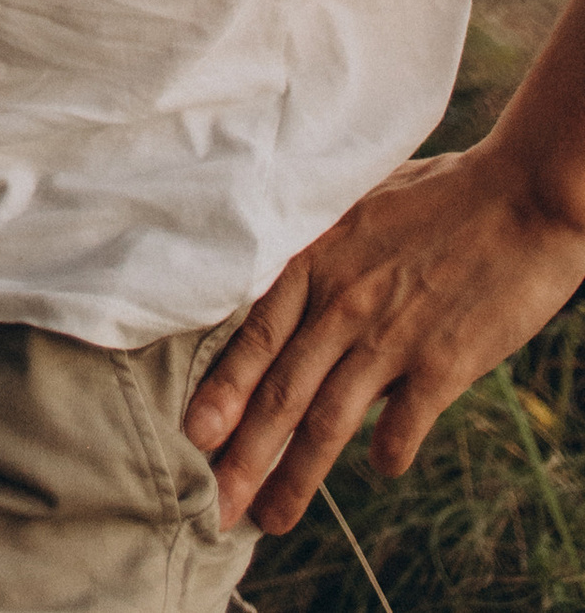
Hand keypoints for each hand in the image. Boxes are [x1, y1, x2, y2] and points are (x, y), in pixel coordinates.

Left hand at [186, 138, 584, 531]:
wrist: (522, 194)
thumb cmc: (437, 194)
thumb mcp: (357, 208)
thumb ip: (321, 256)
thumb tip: (287, 299)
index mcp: (316, 259)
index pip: (253, 336)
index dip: (221, 390)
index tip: (191, 434)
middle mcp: (343, 303)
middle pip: (281, 392)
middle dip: (243, 455)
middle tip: (214, 507)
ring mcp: (391, 337)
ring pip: (329, 422)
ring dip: (298, 477)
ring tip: (272, 518)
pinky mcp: (443, 364)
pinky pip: (402, 424)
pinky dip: (388, 452)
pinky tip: (380, 468)